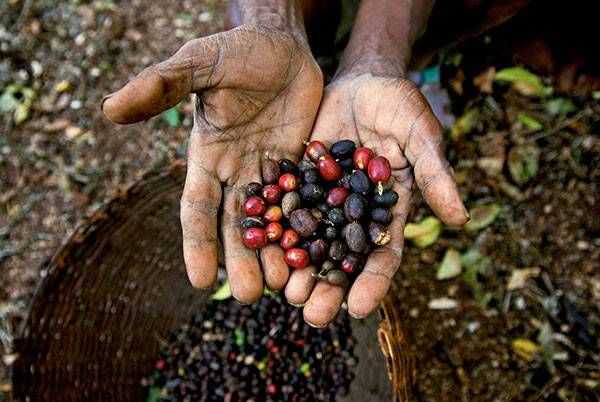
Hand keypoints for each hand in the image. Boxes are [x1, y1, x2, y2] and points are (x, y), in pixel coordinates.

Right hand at [102, 24, 322, 302]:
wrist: (281, 43)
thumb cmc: (235, 52)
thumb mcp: (199, 65)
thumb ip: (161, 86)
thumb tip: (109, 108)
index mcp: (208, 158)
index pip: (197, 209)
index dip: (197, 244)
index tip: (202, 280)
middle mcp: (237, 172)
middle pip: (238, 226)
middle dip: (243, 260)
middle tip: (253, 296)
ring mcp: (271, 171)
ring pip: (273, 222)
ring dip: (277, 253)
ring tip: (287, 285)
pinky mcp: (302, 165)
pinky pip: (304, 202)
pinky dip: (308, 227)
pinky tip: (319, 252)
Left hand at [284, 73, 468, 326]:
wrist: (362, 81)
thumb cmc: (400, 107)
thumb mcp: (420, 136)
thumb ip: (435, 174)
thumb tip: (461, 218)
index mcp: (388, 212)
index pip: (384, 255)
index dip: (373, 283)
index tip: (359, 310)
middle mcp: (355, 215)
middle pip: (343, 260)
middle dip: (329, 289)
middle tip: (312, 316)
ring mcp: (326, 202)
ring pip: (311, 243)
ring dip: (299, 270)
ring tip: (285, 294)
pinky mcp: (300, 184)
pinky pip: (287, 211)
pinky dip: (276, 232)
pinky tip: (263, 250)